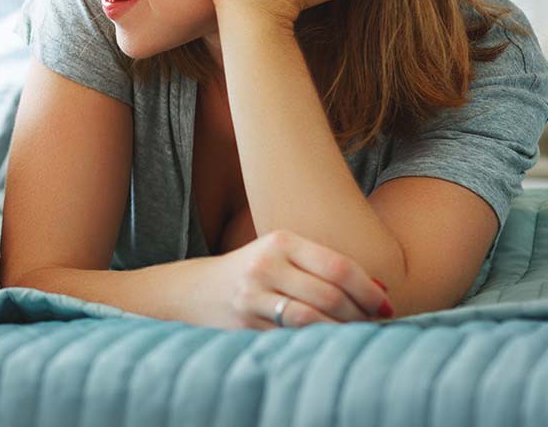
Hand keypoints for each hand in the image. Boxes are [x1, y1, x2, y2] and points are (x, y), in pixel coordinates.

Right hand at [198, 230, 393, 329]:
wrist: (198, 290)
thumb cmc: (257, 273)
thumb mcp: (284, 256)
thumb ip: (326, 268)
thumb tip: (381, 291)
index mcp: (281, 241)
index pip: (339, 267)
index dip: (369, 290)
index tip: (385, 306)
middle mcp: (265, 265)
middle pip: (330, 296)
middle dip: (360, 315)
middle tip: (373, 324)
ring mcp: (253, 296)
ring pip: (312, 320)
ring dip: (341, 331)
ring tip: (353, 334)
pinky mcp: (246, 323)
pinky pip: (292, 337)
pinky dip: (317, 342)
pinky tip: (326, 341)